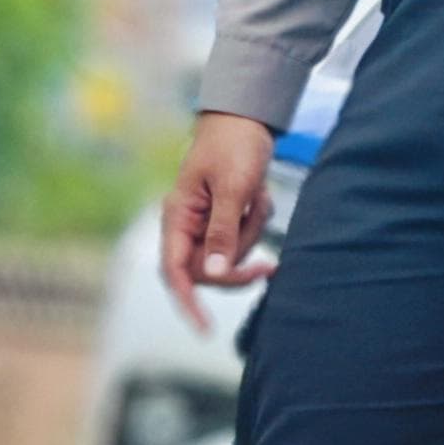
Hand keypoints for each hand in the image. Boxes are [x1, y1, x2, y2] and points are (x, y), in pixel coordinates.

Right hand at [161, 111, 279, 329]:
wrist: (246, 116)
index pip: (173, 271)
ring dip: (252, 233)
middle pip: (207, 270)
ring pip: (229, 254)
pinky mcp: (223, 217)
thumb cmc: (233, 145)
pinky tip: (260, 195)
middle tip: (270, 267)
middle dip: (238, 262)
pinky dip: (256, 221)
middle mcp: (186, 224)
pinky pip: (242, 238)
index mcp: (177, 216)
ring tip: (260, 198)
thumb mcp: (233, 189)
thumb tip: (212, 273)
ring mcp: (204, 222)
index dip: (187, 302)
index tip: (204, 328)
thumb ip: (222, 233)